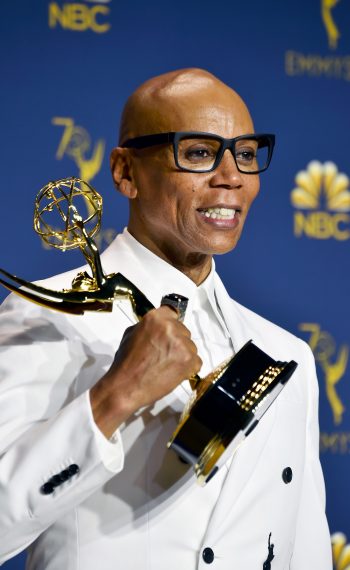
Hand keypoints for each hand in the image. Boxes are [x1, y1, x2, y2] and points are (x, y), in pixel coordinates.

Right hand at [90, 306, 201, 437]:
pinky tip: (174, 373)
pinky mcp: (190, 360)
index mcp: (156, 318)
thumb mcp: (131, 334)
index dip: (171, 323)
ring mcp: (182, 343)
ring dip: (183, 355)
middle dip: (176, 342)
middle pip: (183, 331)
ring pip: (191, 346)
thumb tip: (157, 327)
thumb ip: (147, 327)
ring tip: (167, 366)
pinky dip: (188, 368)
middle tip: (164, 354)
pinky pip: (196, 361)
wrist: (126, 386)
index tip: (170, 332)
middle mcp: (171, 327)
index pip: (173, 312)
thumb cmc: (125, 363)